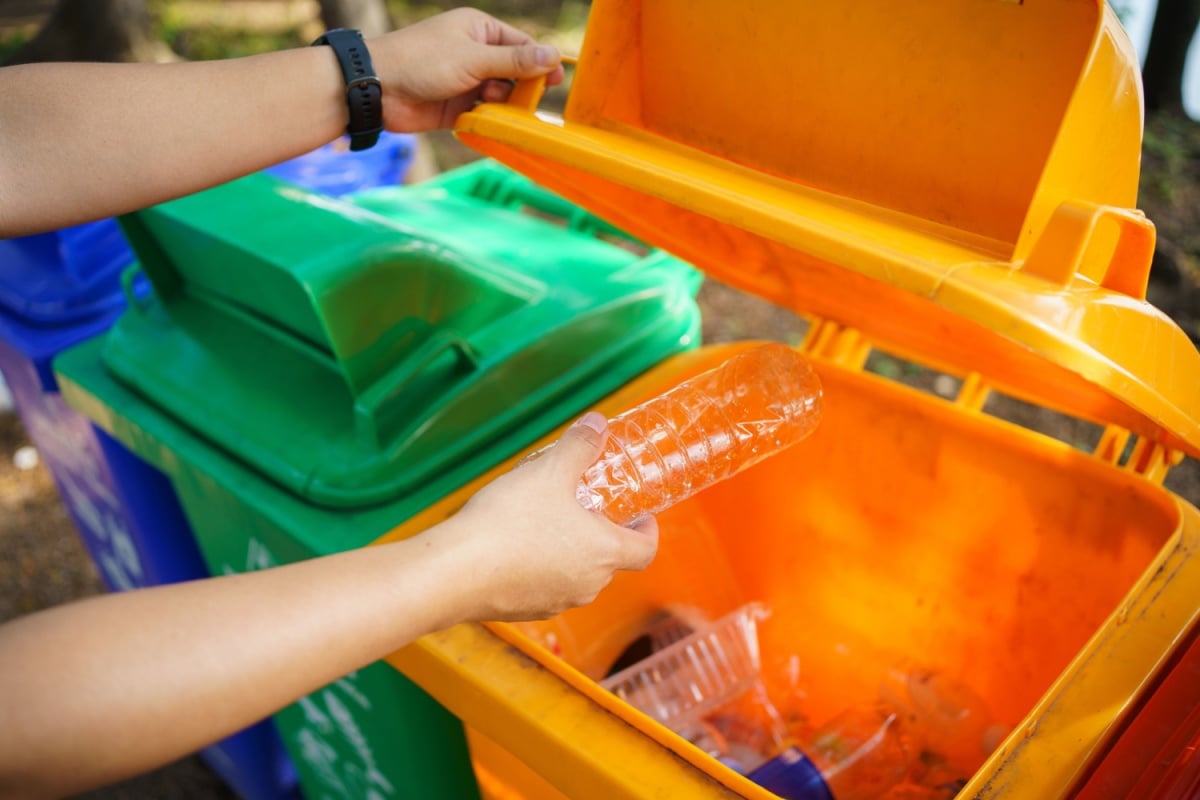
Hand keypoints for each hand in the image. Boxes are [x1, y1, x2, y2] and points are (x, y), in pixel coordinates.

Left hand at [367, 8, 564, 131]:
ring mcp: (465, 81)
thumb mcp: (474, 58)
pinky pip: (483, 115)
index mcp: (479, 30)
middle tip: (525, 101)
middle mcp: (474, 54)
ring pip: (500, 96)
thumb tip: (553, 55)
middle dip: (521, 87)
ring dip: (502, 105)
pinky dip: (488, 121)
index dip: (540, 62)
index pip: (521, 44)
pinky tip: (487, 123)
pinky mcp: (456, 107)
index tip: (556, 81)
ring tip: (491, 106)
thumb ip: (515, 61)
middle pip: (514, 73)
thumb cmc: (422, 61)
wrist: (377, 88)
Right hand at [443, 412, 658, 621]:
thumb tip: (598, 424)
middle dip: (600, 534)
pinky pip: (543, 586)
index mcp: (604, 553)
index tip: (640, 516)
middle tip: (584, 507)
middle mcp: (587, 585)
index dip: (647, 531)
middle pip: (609, 561)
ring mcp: (555, 602)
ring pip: (575, 575)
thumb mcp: (549, 472)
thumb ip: (579, 446)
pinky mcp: (524, 611)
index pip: (644, 550)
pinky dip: (539, 568)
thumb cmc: (510, 522)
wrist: (455, 572)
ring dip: (569, 551)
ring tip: (545, 520)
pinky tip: (513, 544)